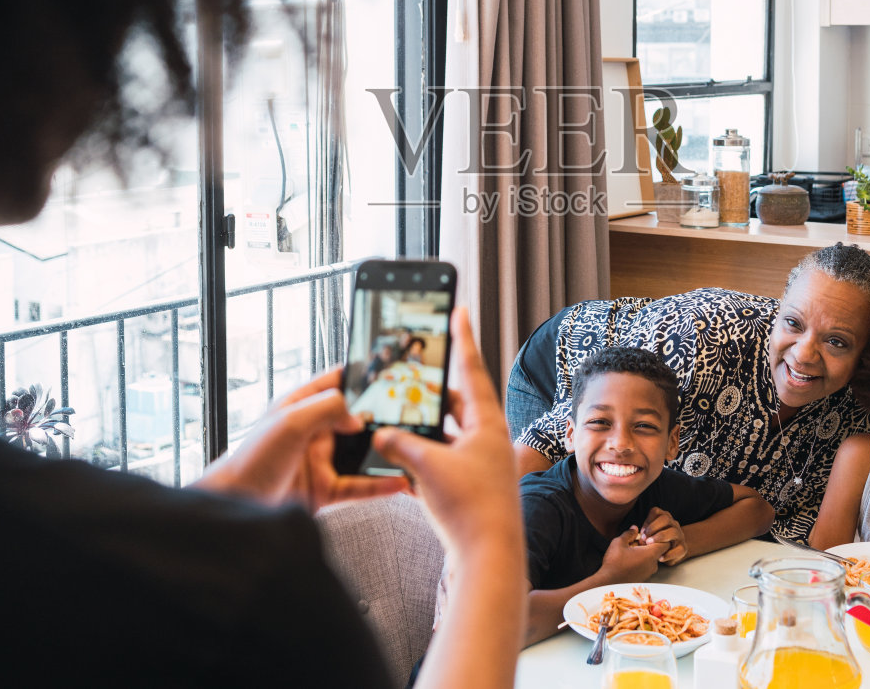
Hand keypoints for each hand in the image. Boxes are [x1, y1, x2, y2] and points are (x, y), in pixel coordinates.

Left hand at [193, 367, 407, 511]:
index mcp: (300, 405)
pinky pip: (358, 485)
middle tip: (406, 414)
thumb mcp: (290, 421)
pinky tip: (396, 481)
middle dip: (379, 416)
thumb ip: (327, 409)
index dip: (358, 375)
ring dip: (382, 452)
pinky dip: (378, 484)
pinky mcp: (324, 489)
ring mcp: (319, 460)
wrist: (237, 506)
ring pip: (359, 453)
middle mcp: (312, 431)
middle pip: (354, 418)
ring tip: (407, 449)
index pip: (335, 381)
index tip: (386, 372)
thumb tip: (358, 416)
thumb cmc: (250, 459)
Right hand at [374, 308, 522, 562]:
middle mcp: (487, 439)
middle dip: (428, 395)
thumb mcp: (426, 468)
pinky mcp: (469, 487)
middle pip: (454, 404)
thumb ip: (399, 444)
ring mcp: (480, 464)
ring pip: (445, 435)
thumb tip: (381, 434)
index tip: (460, 310)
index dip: (462, 339)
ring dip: (421, 432)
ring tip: (394, 425)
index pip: (471, 369)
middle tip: (409, 379)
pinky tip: (398, 465)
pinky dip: (421, 461)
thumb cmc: (470, 509)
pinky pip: (441, 462)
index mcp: (487, 424)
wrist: (488, 559)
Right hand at [603, 526, 666, 580]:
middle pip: (657, 550)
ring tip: (630, 551)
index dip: (657, 537)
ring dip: (643, 553)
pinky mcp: (643, 578)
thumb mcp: (619, 542)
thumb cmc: (614, 562)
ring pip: (651, 558)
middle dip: (648, 544)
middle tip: (635, 542)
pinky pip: (646, 566)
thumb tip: (635, 528)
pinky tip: (629, 560)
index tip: (645, 536)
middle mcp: (653, 565)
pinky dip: (641, 561)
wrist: (608, 582)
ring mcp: (649, 573)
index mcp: (650, 554)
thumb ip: (629, 534)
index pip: (665, 543)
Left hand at [639, 507, 686, 565]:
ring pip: (673, 532)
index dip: (647, 521)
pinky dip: (669, 554)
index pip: (656, 512)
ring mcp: (680, 535)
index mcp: (664, 517)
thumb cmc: (657, 541)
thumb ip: (645, 531)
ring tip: (650, 545)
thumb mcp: (651, 533)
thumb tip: (636, 532)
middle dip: (653, 528)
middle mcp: (673, 524)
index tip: (641, 532)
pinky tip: (660, 558)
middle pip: (665, 519)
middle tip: (644, 539)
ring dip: (660, 538)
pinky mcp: (683, 548)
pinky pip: (678, 549)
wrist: (674, 551)